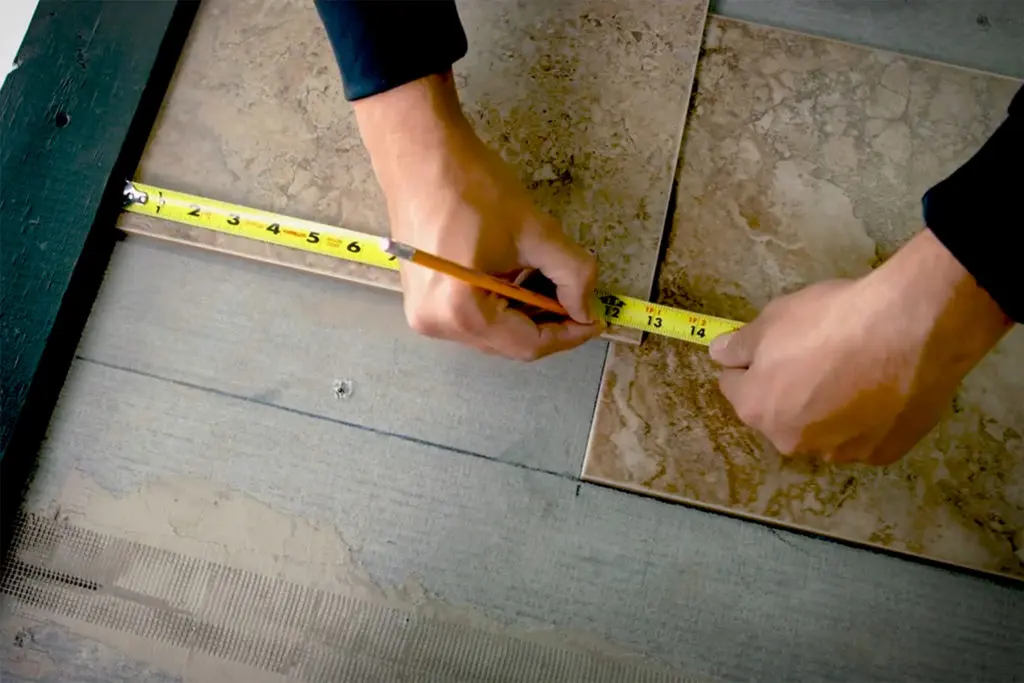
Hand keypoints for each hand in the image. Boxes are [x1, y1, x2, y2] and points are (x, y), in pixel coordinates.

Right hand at [352, 72, 603, 359]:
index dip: (568, 334)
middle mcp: (437, 324)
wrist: (421, 155)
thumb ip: (573, 276)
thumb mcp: (537, 233)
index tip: (595, 320)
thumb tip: (585, 309)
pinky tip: (520, 278)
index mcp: (462, 313)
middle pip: (508, 342)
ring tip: (551, 283)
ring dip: (526, 312)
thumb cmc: (473, 189)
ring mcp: (424, 314)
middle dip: (548, 322)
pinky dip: (502, 303)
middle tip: (579, 300)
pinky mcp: (422, 298)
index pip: (528, 344)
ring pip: (492, 330)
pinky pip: (473, 315)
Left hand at [708, 229, 1011, 464]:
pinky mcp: (882, 454)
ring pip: (821, 429)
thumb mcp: (773, 318)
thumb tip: (719, 355)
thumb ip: (739, 344)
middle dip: (788, 391)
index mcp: (757, 409)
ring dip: (828, 409)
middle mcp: (792, 441)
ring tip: (855, 371)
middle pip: (778, 414)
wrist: (911, 329)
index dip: (749, 364)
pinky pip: (863, 436)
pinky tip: (883, 389)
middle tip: (819, 355)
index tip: (772, 346)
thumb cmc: (831, 320)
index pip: (734, 386)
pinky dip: (867, 419)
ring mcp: (839, 453)